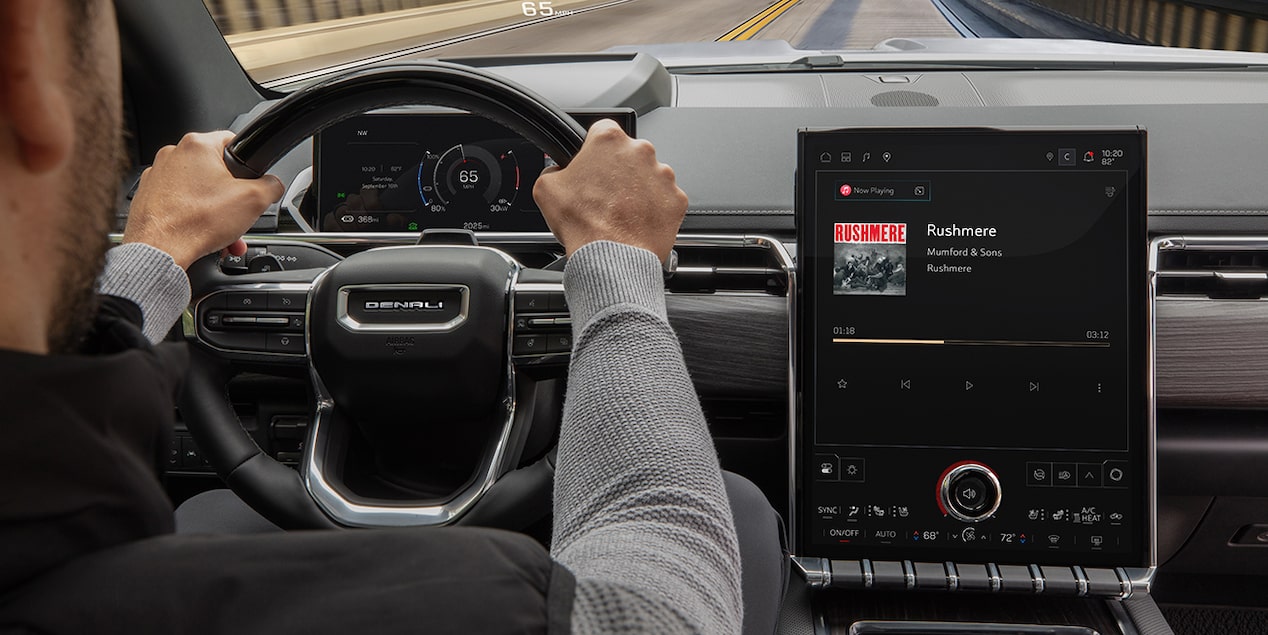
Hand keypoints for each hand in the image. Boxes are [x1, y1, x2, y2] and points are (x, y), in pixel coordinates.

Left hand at [124, 131, 283, 268]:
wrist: (160, 249)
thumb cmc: (195, 221)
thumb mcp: (254, 200)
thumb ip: (272, 185)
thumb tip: (273, 185)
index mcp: (196, 145)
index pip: (233, 142)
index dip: (248, 163)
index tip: (252, 182)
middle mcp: (172, 155)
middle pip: (216, 172)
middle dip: (232, 198)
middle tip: (240, 215)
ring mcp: (156, 176)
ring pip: (198, 191)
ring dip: (216, 212)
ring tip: (225, 235)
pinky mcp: (148, 198)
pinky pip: (180, 204)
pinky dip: (194, 218)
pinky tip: (205, 236)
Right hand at [533, 120, 686, 262]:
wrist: (612, 257)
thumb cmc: (584, 224)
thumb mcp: (546, 189)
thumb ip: (553, 170)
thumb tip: (558, 172)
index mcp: (609, 140)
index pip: (602, 130)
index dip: (595, 148)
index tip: (593, 162)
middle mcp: (640, 151)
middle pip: (629, 153)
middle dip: (619, 170)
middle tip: (605, 194)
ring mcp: (663, 174)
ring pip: (650, 175)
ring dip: (638, 189)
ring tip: (622, 212)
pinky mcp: (676, 198)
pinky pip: (665, 198)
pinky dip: (655, 208)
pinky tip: (637, 221)